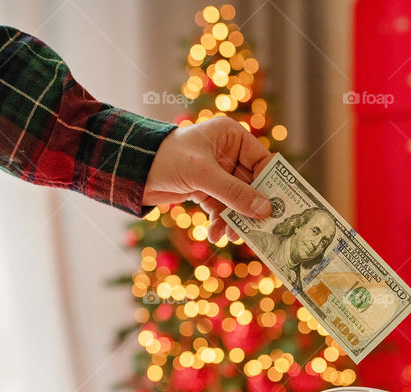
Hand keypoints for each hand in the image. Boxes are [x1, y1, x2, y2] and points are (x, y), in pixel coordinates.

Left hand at [143, 117, 273, 241]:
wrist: (133, 171)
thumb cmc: (166, 159)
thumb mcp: (203, 175)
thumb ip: (234, 192)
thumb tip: (265, 210)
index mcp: (232, 137)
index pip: (263, 162)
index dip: (271, 186)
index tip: (278, 209)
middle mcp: (229, 153)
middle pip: (252, 186)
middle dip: (251, 209)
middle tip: (257, 230)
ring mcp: (219, 173)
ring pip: (238, 201)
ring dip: (235, 220)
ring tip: (230, 235)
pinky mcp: (207, 189)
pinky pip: (222, 208)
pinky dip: (220, 222)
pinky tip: (214, 234)